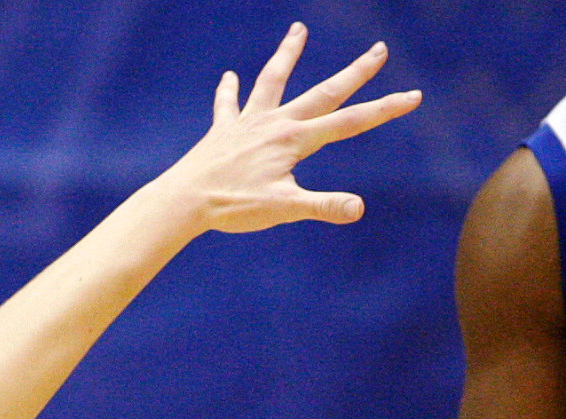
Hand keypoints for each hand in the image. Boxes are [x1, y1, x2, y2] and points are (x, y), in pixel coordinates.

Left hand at [157, 27, 417, 235]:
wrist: (182, 201)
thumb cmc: (232, 207)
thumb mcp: (283, 210)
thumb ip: (323, 206)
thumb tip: (358, 209)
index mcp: (294, 140)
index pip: (350, 122)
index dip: (384, 109)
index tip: (414, 95)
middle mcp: (274, 123)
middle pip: (323, 92)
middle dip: (356, 72)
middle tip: (380, 49)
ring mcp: (247, 123)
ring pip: (272, 80)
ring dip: (288, 54)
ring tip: (298, 30)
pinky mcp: (222, 131)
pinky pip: (227, 106)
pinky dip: (229, 91)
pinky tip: (229, 75)